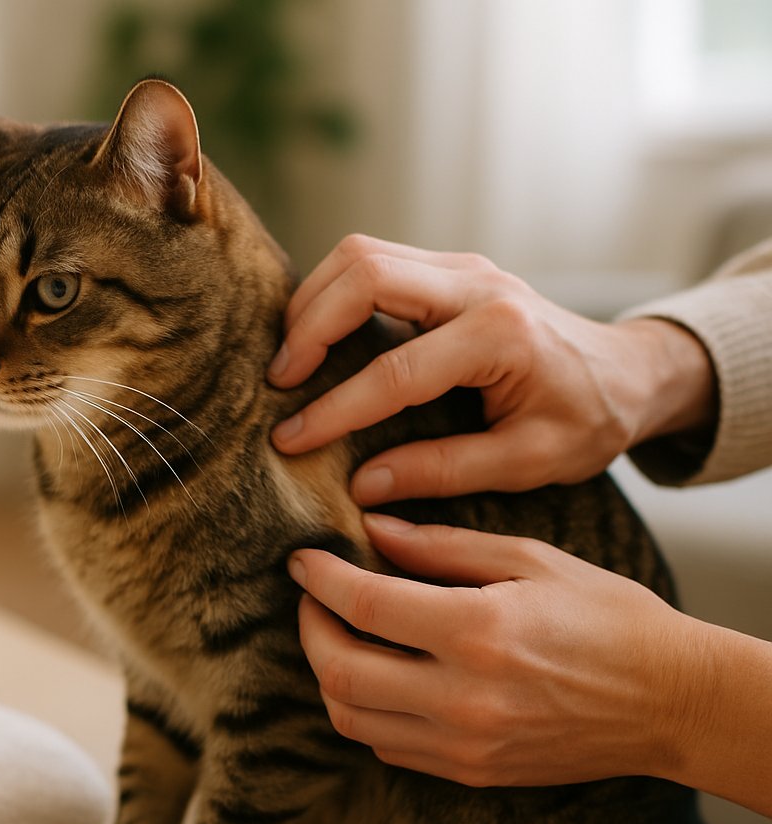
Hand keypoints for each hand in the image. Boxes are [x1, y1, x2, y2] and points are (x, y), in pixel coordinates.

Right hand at [269, 235, 714, 498]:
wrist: (628, 371)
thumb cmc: (588, 420)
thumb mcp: (528, 462)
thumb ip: (443, 472)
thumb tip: (363, 486)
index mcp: (500, 336)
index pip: (395, 369)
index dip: (335, 409)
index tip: (291, 440)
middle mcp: (477, 285)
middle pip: (364, 272)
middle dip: (308, 325)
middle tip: (279, 381)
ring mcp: (462, 268)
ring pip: (361, 254)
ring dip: (314, 301)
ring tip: (290, 359)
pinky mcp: (450, 270)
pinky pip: (374, 261)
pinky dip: (334, 294)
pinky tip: (319, 334)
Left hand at [289, 514, 701, 788]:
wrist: (668, 700)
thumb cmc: (607, 618)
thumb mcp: (529, 560)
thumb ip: (441, 545)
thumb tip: (373, 528)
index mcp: (479, 631)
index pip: (364, 605)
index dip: (319, 579)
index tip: (302, 559)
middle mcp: (463, 697)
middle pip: (340, 672)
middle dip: (309, 628)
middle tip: (312, 597)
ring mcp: (464, 745)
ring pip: (352, 719)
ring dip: (327, 674)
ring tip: (337, 635)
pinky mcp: (470, 772)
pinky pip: (386, 746)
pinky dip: (363, 711)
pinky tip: (377, 676)